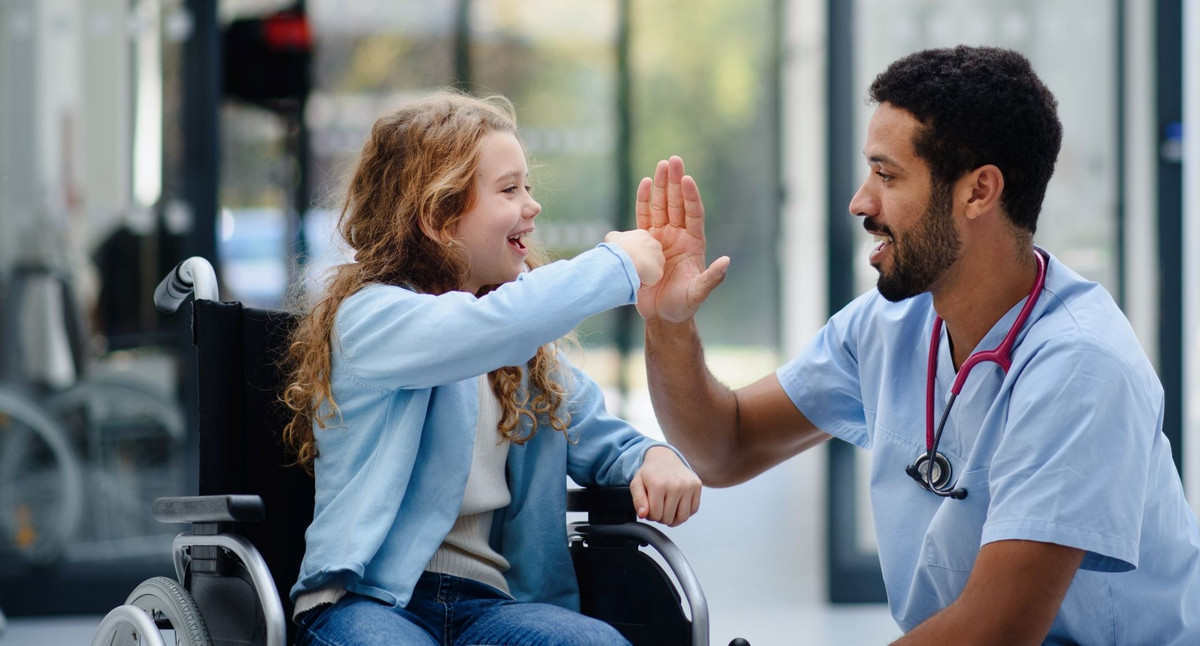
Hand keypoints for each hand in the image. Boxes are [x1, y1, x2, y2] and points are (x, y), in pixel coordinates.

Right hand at [605, 229, 664, 285]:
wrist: (625, 259)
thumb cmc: (618, 248)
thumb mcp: (612, 237)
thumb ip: (616, 237)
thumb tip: (615, 240)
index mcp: (644, 235)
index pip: (641, 245)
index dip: (634, 253)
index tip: (626, 258)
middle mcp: (655, 245)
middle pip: (649, 256)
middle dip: (641, 262)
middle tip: (630, 266)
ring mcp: (659, 258)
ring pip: (651, 268)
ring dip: (642, 272)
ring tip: (632, 273)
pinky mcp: (659, 272)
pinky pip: (651, 280)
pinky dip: (643, 282)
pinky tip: (635, 280)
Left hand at [629, 446, 701, 526]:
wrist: (664, 457)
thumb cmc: (650, 474)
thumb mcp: (636, 484)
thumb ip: (638, 501)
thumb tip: (643, 515)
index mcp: (658, 485)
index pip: (655, 515)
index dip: (650, 516)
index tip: (649, 508)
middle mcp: (676, 485)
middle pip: (668, 518)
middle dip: (661, 517)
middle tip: (658, 507)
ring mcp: (689, 485)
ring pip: (683, 517)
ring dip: (674, 518)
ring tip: (667, 510)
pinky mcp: (697, 485)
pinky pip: (693, 510)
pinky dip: (685, 512)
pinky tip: (677, 505)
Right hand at [635, 156, 729, 322]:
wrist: (661, 315)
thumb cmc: (683, 305)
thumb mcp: (699, 293)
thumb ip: (712, 278)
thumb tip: (726, 262)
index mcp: (694, 243)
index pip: (693, 214)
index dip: (691, 197)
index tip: (688, 179)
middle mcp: (678, 236)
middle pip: (677, 204)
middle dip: (675, 182)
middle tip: (673, 160)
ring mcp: (661, 237)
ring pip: (661, 206)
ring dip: (661, 186)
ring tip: (661, 165)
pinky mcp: (644, 243)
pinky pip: (644, 217)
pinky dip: (644, 201)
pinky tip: (645, 184)